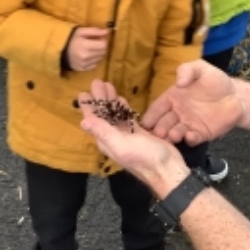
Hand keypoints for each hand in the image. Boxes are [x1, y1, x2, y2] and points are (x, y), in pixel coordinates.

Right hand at [66, 27, 109, 70]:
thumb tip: (107, 32)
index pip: (103, 45)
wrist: (60, 51)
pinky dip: (94, 59)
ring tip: (92, 48)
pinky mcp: (83, 69)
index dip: (104, 40)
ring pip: (100, 58)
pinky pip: (95, 64)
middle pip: (103, 52)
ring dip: (99, 53)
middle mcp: (86, 56)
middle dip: (102, 46)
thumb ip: (95, 31)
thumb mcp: (81, 31)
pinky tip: (89, 55)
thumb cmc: (72, 39)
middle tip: (96, 42)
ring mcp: (84, 64)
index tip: (100, 38)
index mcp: (85, 45)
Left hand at [79, 80, 187, 196]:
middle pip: (103, 114)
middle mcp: (113, 137)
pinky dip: (122, 108)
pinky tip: (120, 98)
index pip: (93, 121)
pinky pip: (126, 117)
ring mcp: (126, 134)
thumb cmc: (144, 157)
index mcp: (106, 140)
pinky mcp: (138, 132)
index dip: (88, 106)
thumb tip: (83, 122)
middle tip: (97, 82)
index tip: (84, 92)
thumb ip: (103, 132)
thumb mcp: (121, 144)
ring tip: (107, 85)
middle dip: (99, 99)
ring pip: (114, 114)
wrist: (167, 168)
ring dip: (110, 100)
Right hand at [141, 59, 243, 144]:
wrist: (236, 96)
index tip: (144, 123)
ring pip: (176, 132)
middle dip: (159, 129)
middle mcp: (177, 113)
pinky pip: (193, 139)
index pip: (157, 108)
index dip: (150, 115)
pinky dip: (190, 139)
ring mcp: (188, 125)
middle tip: (157, 133)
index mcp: (173, 98)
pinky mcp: (201, 134)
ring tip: (172, 136)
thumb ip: (188, 70)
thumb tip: (178, 82)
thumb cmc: (216, 81)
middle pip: (163, 123)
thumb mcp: (201, 68)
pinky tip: (190, 136)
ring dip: (172, 136)